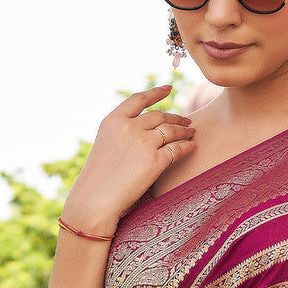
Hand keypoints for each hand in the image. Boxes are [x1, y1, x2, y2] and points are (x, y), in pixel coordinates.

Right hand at [63, 85, 195, 230]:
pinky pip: (177, 149)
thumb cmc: (99, 178)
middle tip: (186, 120)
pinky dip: (187, 146)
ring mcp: (143, 143)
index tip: (168, 89)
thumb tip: (146, 128)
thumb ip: (123, 132)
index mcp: (113, 120)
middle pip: (159, 116)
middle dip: (175, 117)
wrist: (96, 199)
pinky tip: (191, 146)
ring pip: (171, 130)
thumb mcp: (106, 144)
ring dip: (184, 130)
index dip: (156, 93)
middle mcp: (129, 127)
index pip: (139, 100)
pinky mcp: (155, 161)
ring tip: (191, 132)